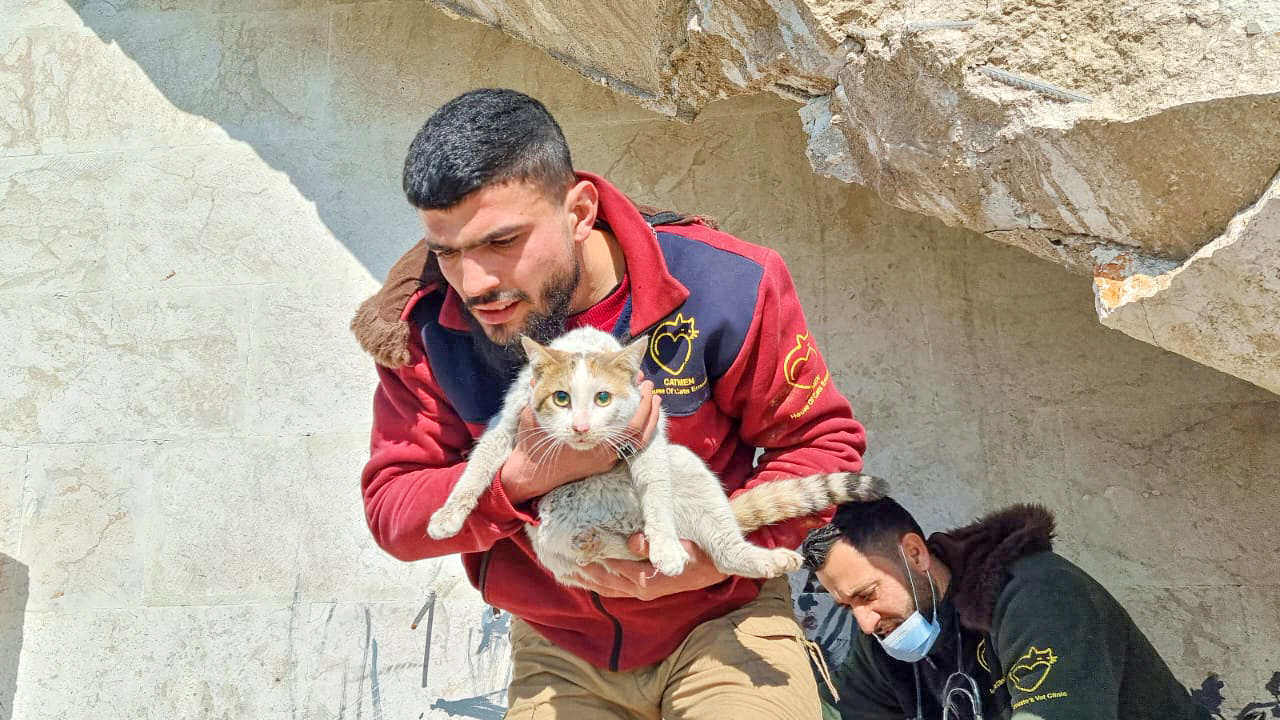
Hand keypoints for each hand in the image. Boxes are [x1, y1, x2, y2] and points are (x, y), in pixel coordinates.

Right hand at [500, 379, 660, 503]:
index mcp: (588, 442)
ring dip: (647, 418)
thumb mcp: (532, 416)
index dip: (635, 404)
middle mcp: (601, 453)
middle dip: (645, 407)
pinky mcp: (605, 461)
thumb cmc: (532, 444)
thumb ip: (539, 394)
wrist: (532, 473)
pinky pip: (630, 446)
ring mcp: (605, 459)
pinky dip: (639, 429)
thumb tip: (540, 373)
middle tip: (648, 385)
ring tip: (652, 398)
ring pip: (637, 441)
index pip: (623, 423)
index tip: (638, 380)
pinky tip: (641, 414)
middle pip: (635, 431)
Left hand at [575, 533, 728, 600]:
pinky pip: (613, 588)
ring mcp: (640, 591)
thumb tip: (632, 541)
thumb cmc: (700, 553)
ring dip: (586, 578)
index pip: (610, 568)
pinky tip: (585, 574)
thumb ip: (656, 545)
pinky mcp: (643, 590)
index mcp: (646, 580)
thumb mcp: (683, 548)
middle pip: (602, 579)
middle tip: (558, 555)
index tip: (572, 544)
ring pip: (605, 586)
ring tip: (564, 565)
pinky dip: (597, 582)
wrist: (717, 568)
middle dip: (581, 569)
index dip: (590, 557)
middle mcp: (640, 589)